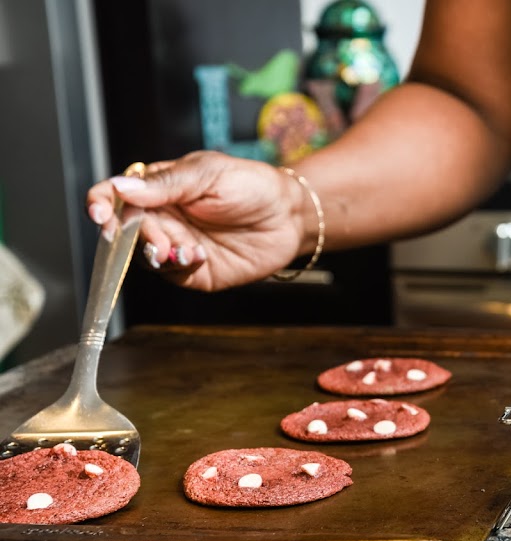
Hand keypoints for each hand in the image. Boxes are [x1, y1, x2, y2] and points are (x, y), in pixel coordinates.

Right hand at [86, 151, 307, 290]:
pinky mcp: (194, 271)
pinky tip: (199, 256)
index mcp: (158, 189)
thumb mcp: (208, 173)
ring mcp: (176, 245)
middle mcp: (162, 218)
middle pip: (125, 231)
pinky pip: (172, 275)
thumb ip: (165, 184)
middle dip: (137, 235)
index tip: (100, 214)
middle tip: (162, 237)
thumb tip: (121, 188)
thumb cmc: (252, 185)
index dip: (100, 203)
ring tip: (187, 248)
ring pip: (144, 256)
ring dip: (158, 253)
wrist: (289, 215)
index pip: (115, 196)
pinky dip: (180, 267)